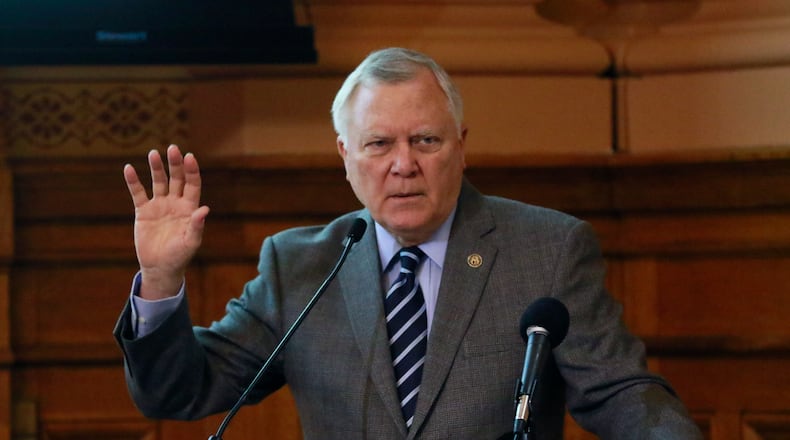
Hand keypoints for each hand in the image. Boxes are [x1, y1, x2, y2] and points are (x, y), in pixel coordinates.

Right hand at [124, 144, 209, 298]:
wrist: (160, 268)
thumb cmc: (180, 256)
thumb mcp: (191, 242)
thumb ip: (197, 225)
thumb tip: (205, 209)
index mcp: (189, 208)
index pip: (192, 184)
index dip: (192, 171)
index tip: (190, 157)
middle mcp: (175, 203)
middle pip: (176, 179)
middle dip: (175, 164)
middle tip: (173, 148)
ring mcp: (159, 205)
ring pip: (158, 182)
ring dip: (156, 168)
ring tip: (153, 153)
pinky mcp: (144, 212)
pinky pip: (138, 193)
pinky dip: (133, 181)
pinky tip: (128, 168)